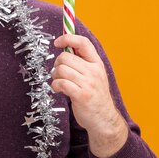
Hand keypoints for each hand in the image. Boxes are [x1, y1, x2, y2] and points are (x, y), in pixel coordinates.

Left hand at [51, 34, 127, 156]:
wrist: (103, 119)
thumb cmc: (94, 96)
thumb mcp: (94, 75)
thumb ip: (82, 62)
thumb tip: (65, 47)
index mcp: (96, 63)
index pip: (83, 42)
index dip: (67, 38)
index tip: (57, 42)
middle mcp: (94, 71)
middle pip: (65, 57)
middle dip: (57, 65)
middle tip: (59, 74)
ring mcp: (88, 83)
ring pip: (60, 70)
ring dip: (55, 76)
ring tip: (59, 83)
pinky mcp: (81, 95)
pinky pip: (60, 83)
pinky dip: (55, 86)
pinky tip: (60, 90)